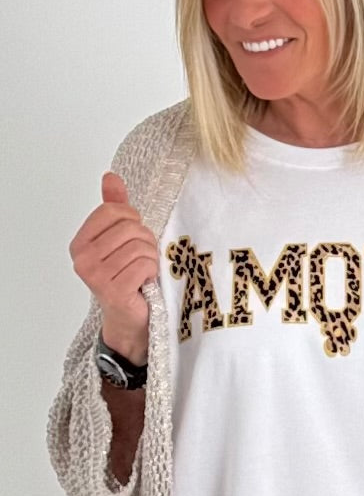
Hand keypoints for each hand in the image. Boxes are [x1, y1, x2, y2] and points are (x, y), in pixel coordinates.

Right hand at [69, 172, 157, 333]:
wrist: (128, 318)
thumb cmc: (125, 276)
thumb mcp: (119, 238)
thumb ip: (114, 208)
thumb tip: (110, 176)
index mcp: (80, 244)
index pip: (112, 211)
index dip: (132, 219)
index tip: (133, 235)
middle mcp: (83, 260)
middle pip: (129, 228)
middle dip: (144, 240)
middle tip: (141, 257)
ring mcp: (96, 277)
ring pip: (139, 247)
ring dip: (150, 258)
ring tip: (143, 271)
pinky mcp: (114, 291)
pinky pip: (144, 265)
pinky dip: (151, 272)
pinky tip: (144, 282)